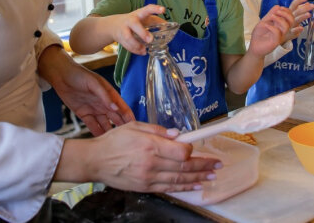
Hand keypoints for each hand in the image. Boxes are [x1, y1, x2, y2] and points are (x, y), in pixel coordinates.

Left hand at [39, 46, 133, 135]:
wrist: (61, 76)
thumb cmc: (80, 75)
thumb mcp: (94, 84)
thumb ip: (105, 96)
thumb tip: (116, 109)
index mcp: (110, 95)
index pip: (123, 108)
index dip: (130, 117)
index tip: (136, 128)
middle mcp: (104, 104)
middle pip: (116, 118)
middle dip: (122, 128)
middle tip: (128, 141)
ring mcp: (95, 110)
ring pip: (105, 124)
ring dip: (110, 133)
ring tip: (115, 144)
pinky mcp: (84, 114)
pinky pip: (93, 126)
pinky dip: (97, 133)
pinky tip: (101, 142)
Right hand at [64, 121, 220, 192]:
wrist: (95, 161)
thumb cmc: (114, 141)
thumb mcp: (134, 126)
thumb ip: (158, 130)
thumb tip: (178, 135)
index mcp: (149, 145)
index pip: (179, 151)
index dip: (192, 150)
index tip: (199, 148)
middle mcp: (151, 163)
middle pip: (183, 166)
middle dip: (203, 165)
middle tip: (217, 164)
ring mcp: (148, 177)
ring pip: (179, 179)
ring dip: (197, 178)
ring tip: (211, 176)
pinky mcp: (145, 187)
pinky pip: (169, 188)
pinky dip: (184, 187)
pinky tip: (195, 185)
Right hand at [103, 4, 165, 54]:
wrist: (114, 25)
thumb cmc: (134, 20)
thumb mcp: (143, 17)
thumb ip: (155, 20)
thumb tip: (167, 25)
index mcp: (139, 14)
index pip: (147, 9)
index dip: (155, 9)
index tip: (163, 10)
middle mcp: (130, 20)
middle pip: (134, 24)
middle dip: (142, 32)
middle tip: (150, 39)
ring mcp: (124, 29)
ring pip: (128, 38)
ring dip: (137, 45)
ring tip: (145, 50)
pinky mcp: (120, 38)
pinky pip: (126, 45)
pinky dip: (135, 50)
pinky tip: (141, 52)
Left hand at [248, 4, 295, 56]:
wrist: (254, 46)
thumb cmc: (259, 34)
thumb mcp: (264, 21)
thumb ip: (270, 14)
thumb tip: (278, 6)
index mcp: (281, 25)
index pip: (290, 17)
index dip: (287, 11)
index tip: (280, 8)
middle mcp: (282, 30)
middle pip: (292, 21)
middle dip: (286, 13)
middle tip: (277, 11)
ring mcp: (280, 36)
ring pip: (286, 26)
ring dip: (279, 19)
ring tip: (271, 16)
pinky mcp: (275, 42)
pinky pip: (277, 33)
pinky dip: (271, 27)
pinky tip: (265, 25)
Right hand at [284, 0, 313, 42]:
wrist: (276, 35)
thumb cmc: (285, 24)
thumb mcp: (292, 15)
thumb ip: (299, 9)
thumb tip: (307, 3)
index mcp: (290, 13)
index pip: (294, 5)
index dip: (299, 0)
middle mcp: (289, 17)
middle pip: (297, 11)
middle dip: (305, 8)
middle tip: (312, 6)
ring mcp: (290, 25)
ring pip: (296, 19)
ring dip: (302, 16)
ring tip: (309, 14)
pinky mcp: (289, 32)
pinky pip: (293, 30)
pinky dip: (297, 29)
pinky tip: (301, 28)